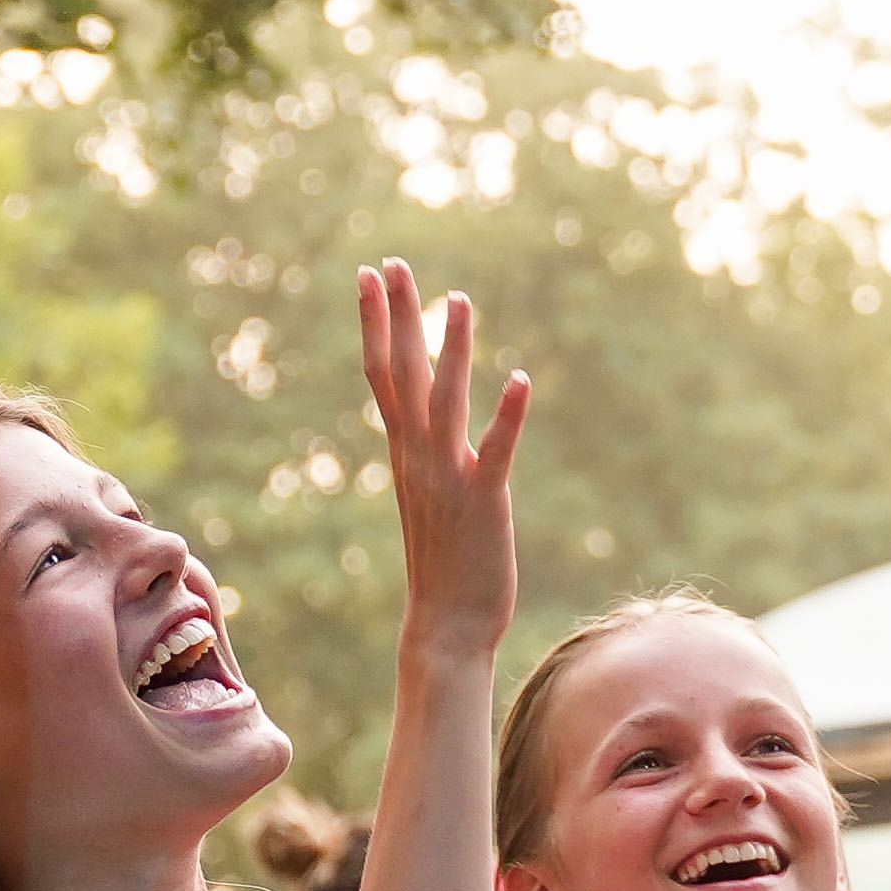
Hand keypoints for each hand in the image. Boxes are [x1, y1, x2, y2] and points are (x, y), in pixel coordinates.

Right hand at [359, 260, 530, 652]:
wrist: (445, 628)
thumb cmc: (445, 566)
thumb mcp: (434, 497)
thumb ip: (436, 457)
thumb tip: (445, 427)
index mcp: (405, 454)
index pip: (383, 375)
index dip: (376, 323)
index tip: (369, 274)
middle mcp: (418, 459)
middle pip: (401, 374)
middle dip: (397, 316)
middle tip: (392, 262)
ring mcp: (448, 479)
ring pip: (446, 401)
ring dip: (453, 350)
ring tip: (459, 300)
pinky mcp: (483, 502)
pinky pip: (496, 451)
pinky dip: (508, 415)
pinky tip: (521, 379)